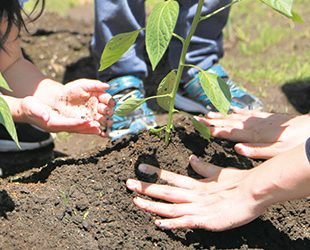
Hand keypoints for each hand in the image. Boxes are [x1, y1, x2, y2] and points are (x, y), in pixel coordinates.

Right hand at [22, 79, 113, 136]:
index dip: (78, 123)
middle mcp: (57, 127)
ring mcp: (60, 126)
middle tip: (99, 127)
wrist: (26, 110)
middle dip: (87, 128)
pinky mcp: (62, 124)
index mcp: (50, 123)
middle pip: (74, 129)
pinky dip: (85, 127)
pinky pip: (75, 127)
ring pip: (76, 129)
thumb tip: (46, 116)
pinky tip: (93, 126)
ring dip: (88, 129)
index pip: (66, 124)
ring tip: (100, 129)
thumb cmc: (29, 106)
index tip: (88, 121)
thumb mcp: (31, 106)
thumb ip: (38, 111)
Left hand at [126, 155, 265, 230]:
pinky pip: (183, 222)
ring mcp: (197, 208)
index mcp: (197, 184)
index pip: (171, 177)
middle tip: (128, 183)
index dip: (155, 173)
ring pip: (169, 207)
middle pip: (165, 191)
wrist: (254, 193)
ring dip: (152, 205)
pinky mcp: (204, 220)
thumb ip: (203, 168)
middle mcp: (193, 195)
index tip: (141, 168)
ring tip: (136, 202)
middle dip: (146, 188)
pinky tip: (158, 223)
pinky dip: (170, 223)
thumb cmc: (240, 183)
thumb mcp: (218, 173)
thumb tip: (191, 159)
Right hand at [199, 108, 309, 158]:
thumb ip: (255, 151)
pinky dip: (239, 111)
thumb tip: (236, 148)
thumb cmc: (294, 144)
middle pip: (229, 123)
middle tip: (199, 118)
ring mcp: (260, 120)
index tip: (200, 126)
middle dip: (213, 121)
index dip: (213, 129)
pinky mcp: (268, 117)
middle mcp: (253, 126)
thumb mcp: (276, 152)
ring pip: (237, 117)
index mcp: (253, 136)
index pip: (228, 132)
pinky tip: (233, 108)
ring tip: (210, 113)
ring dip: (223, 115)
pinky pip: (249, 113)